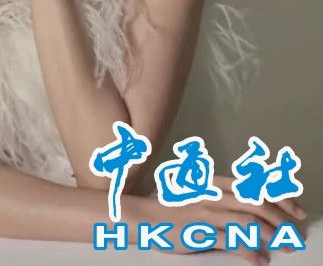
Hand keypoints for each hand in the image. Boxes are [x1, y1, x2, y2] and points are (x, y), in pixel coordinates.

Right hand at [145, 174, 306, 262]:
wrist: (147, 217)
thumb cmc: (174, 208)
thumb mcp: (201, 193)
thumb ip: (224, 196)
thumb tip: (254, 208)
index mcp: (215, 183)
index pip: (254, 186)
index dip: (279, 197)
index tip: (294, 209)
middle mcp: (213, 194)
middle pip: (255, 201)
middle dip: (280, 217)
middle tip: (294, 232)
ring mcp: (207, 213)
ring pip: (247, 221)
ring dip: (270, 235)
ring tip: (283, 246)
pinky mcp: (200, 232)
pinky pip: (231, 241)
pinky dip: (250, 251)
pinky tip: (260, 259)